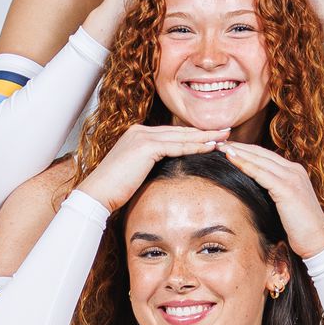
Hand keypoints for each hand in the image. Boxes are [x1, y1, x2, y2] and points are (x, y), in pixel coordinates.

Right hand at [77, 124, 229, 211]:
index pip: (172, 134)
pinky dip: (195, 146)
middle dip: (204, 132)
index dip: (193, 135)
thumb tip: (170, 169)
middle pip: (179, 131)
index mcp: (138, 135)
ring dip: (205, 136)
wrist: (97, 193)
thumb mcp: (137, 172)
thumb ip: (152, 164)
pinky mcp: (146, 146)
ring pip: (181, 136)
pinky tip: (211, 147)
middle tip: (226, 131)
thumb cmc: (116, 189)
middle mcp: (140, 131)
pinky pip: (177, 146)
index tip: (212, 137)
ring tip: (224, 137)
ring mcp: (142, 136)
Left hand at [216, 141, 323, 257]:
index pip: (266, 156)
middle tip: (218, 141)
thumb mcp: (285, 205)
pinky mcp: (287, 188)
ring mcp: (292, 177)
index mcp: (295, 172)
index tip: (228, 148)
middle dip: (239, 146)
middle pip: (261, 153)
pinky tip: (231, 159)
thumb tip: (253, 191)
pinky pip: (261, 172)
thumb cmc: (300, 228)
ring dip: (238, 152)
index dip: (246, 150)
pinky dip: (245, 164)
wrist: (318, 242)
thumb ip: (273, 192)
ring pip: (259, 159)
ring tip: (220, 146)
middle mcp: (294, 170)